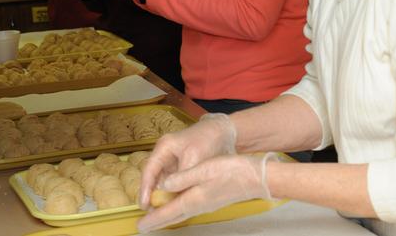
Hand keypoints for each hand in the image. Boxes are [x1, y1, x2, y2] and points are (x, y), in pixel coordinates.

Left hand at [137, 153, 276, 233]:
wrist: (255, 177)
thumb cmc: (232, 170)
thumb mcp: (205, 169)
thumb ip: (183, 178)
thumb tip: (164, 186)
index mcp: (194, 198)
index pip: (168, 212)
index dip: (153, 219)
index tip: (140, 226)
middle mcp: (199, 206)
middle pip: (174, 217)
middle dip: (159, 222)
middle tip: (145, 226)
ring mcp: (207, 204)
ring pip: (182, 213)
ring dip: (169, 216)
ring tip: (157, 217)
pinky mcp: (213, 200)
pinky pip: (190, 209)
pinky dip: (180, 210)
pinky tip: (180, 206)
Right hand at [138, 113, 236, 209]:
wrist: (224, 131)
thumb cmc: (210, 138)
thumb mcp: (195, 156)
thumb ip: (182, 175)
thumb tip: (171, 192)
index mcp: (165, 147)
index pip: (149, 170)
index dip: (145, 188)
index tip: (143, 205)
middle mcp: (165, 155)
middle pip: (153, 178)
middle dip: (152, 196)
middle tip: (152, 215)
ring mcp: (173, 162)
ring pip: (163, 183)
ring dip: (163, 197)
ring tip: (162, 215)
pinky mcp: (181, 169)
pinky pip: (174, 184)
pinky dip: (174, 194)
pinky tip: (176, 206)